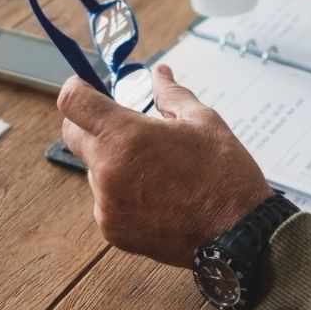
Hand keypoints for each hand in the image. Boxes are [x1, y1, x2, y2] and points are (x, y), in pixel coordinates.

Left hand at [58, 66, 272, 268]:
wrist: (238, 234)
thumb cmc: (224, 177)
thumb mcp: (203, 122)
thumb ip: (171, 94)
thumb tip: (159, 75)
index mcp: (126, 136)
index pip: (72, 102)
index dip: (76, 89)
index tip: (86, 90)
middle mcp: (108, 170)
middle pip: (73, 135)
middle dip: (92, 125)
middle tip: (124, 128)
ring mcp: (107, 204)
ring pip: (93, 171)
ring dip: (112, 163)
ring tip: (156, 171)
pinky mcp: (113, 230)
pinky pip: (105, 202)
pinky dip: (122, 195)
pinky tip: (157, 197)